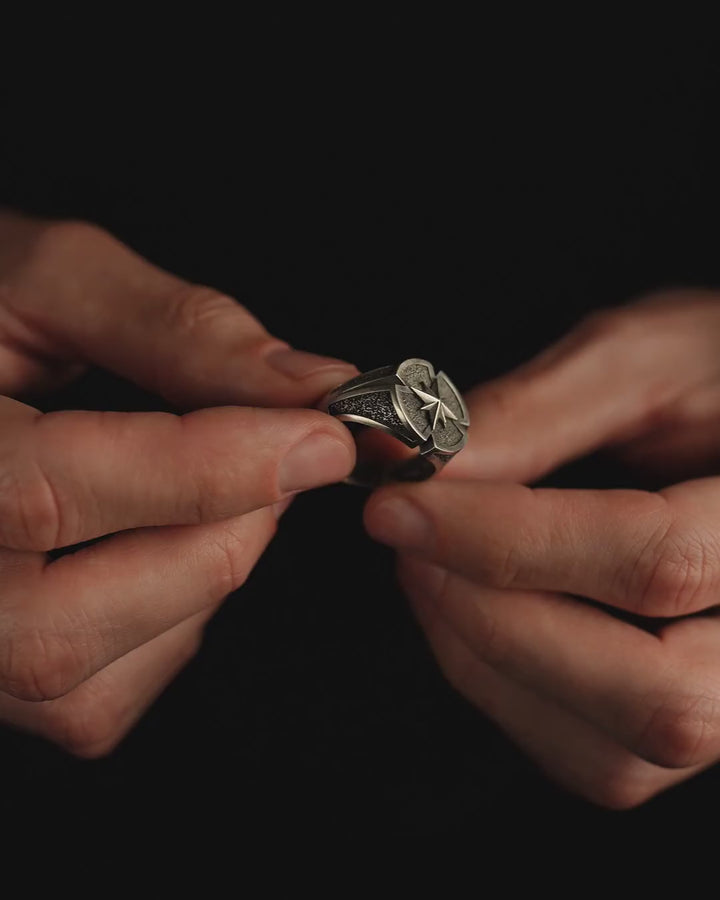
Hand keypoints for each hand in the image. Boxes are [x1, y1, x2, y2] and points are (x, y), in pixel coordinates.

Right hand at [0, 211, 356, 755]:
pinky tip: (163, 548)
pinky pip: (99, 702)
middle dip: (216, 538)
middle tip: (280, 458)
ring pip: (91, 681)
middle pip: (70, 620)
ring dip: (198, 582)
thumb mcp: (47, 282)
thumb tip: (304, 388)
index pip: (54, 492)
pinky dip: (169, 627)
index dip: (208, 471)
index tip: (319, 438)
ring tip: (210, 489)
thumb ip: (175, 330)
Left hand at [365, 290, 719, 807]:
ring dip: (484, 663)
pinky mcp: (690, 719)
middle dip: (494, 619)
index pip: (656, 558)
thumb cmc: (715, 373)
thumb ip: (537, 413)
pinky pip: (592, 760)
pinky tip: (466, 614)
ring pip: (615, 756)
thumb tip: (430, 471)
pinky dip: (503, 694)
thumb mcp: (641, 359)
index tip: (402, 505)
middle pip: (653, 693)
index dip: (508, 540)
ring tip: (428, 569)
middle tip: (410, 541)